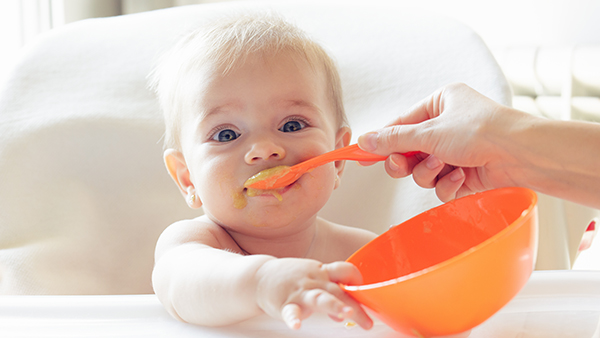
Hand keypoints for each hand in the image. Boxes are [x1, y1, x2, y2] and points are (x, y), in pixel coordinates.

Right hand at [255, 258, 372, 329]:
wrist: (259, 276)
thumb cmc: (291, 279)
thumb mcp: (314, 280)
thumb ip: (333, 294)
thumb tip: (349, 312)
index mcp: (323, 272)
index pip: (346, 271)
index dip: (358, 279)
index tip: (371, 294)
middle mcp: (314, 280)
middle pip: (338, 290)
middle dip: (354, 305)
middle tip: (367, 321)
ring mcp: (299, 291)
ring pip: (318, 297)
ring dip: (332, 305)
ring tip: (342, 314)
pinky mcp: (284, 303)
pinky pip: (290, 311)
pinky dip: (293, 318)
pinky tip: (296, 325)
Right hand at [358, 83, 526, 201]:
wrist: (521, 154)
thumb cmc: (482, 131)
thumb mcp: (429, 132)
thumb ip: (394, 139)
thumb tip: (365, 140)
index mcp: (440, 104)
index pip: (400, 124)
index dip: (380, 141)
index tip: (361, 154)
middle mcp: (447, 126)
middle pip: (408, 150)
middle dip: (407, 161)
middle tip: (401, 165)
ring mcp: (456, 150)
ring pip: (423, 170)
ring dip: (429, 172)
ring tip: (443, 165)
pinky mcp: (465, 172)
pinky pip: (441, 184)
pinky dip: (448, 183)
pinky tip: (460, 176)